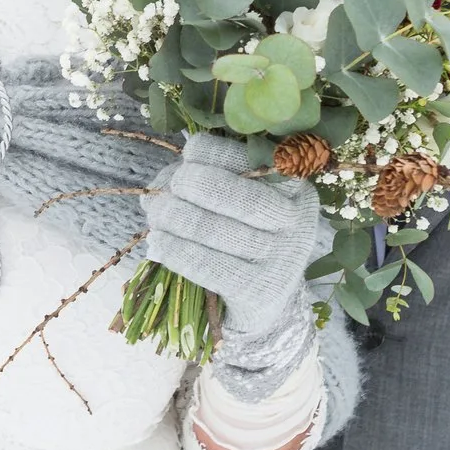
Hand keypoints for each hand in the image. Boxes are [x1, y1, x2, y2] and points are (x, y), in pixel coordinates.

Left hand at [143, 133, 318, 369]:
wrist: (268, 295)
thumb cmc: (245, 234)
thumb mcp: (234, 201)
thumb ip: (200, 182)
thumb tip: (161, 187)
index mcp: (291, 183)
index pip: (249, 158)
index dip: (211, 154)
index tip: (187, 158)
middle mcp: (294, 217)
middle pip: (235, 195)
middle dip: (190, 186)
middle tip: (168, 191)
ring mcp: (282, 256)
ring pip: (217, 230)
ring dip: (176, 218)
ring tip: (156, 217)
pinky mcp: (262, 289)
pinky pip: (211, 267)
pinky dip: (178, 252)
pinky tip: (158, 244)